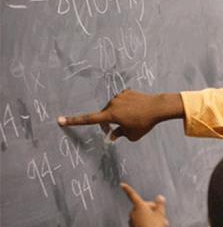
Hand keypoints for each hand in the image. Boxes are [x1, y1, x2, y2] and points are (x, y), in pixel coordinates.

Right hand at [57, 90, 182, 140]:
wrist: (158, 107)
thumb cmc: (144, 123)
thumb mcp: (132, 135)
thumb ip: (119, 135)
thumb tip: (112, 134)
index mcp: (110, 115)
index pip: (88, 120)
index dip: (74, 121)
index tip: (60, 120)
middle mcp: (112, 104)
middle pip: (104, 116)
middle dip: (107, 123)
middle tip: (115, 130)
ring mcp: (119, 96)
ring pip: (113, 108)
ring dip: (118, 114)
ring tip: (132, 118)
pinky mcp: (126, 92)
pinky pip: (122, 101)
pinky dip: (126, 106)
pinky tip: (135, 109)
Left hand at [121, 183, 168, 226]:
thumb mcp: (160, 214)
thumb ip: (160, 204)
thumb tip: (160, 197)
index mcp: (139, 206)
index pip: (133, 195)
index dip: (128, 189)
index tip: (122, 184)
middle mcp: (133, 213)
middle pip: (144, 207)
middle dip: (154, 211)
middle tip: (162, 218)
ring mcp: (132, 221)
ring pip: (144, 216)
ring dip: (153, 219)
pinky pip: (142, 223)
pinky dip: (149, 225)